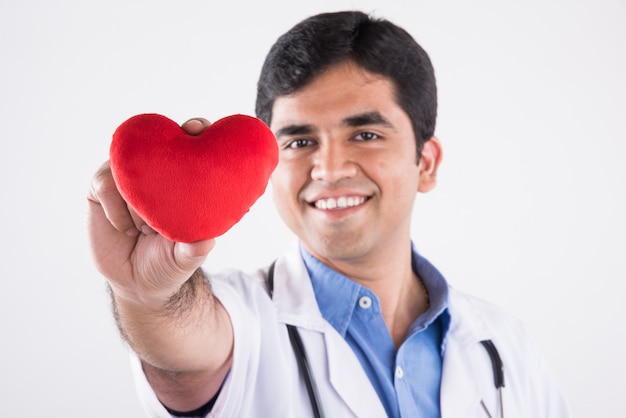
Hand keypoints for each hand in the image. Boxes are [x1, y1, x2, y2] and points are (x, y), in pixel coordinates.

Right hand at [87, 118, 215, 306]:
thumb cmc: (169, 262)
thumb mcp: (186, 258)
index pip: (191, 144)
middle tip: (178, 140)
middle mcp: (155, 173)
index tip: (196, 129)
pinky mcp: (101, 188)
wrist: (136, 282)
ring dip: (138, 200)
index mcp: (183, 180)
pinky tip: (127, 229)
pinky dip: (117, 210)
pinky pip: (105, 184)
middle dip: (165, 139)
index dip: (195, 129)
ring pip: (128, 169)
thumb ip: (195, 249)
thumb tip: (206, 241)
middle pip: (156, 140)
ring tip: (148, 229)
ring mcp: (127, 178)